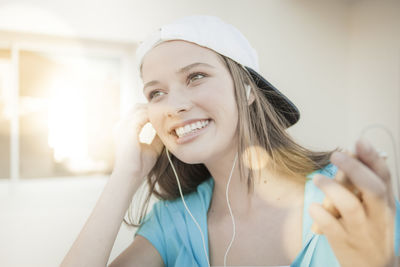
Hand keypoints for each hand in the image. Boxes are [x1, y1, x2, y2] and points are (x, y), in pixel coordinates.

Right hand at [112, 104, 163, 181]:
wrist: (130, 176)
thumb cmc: (140, 165)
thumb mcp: (153, 147)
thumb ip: (158, 136)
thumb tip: (168, 128)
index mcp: (124, 129)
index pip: (138, 113)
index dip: (151, 112)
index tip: (166, 114)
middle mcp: (121, 125)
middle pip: (138, 107)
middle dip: (152, 108)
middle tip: (168, 111)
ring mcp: (123, 126)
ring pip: (140, 109)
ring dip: (154, 110)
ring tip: (168, 113)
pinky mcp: (128, 129)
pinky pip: (142, 115)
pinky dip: (153, 116)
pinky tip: (163, 119)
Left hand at [309, 138, 395, 266]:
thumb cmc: (372, 232)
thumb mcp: (378, 210)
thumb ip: (368, 186)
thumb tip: (355, 154)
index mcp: (387, 205)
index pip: (384, 177)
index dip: (372, 158)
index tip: (358, 141)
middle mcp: (378, 217)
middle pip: (371, 188)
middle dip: (354, 168)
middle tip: (335, 155)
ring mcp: (361, 231)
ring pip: (350, 206)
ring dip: (333, 188)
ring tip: (318, 178)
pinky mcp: (345, 243)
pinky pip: (332, 226)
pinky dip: (321, 214)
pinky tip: (313, 206)